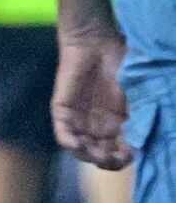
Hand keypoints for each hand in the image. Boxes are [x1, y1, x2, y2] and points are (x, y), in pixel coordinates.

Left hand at [52, 28, 131, 168]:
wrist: (97, 42)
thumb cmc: (121, 65)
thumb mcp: (137, 96)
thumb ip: (138, 120)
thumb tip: (139, 147)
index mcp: (118, 126)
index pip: (120, 154)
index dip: (123, 159)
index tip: (128, 155)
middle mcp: (98, 127)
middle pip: (100, 156)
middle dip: (106, 161)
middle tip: (110, 156)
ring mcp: (79, 121)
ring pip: (81, 150)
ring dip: (89, 155)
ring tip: (97, 152)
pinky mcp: (62, 112)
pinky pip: (63, 134)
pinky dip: (70, 142)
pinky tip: (78, 143)